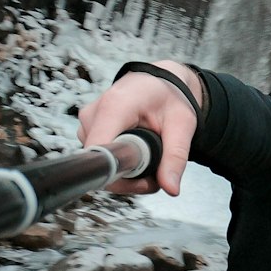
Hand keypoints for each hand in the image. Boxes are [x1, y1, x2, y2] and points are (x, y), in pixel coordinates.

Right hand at [76, 60, 200, 195]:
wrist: (161, 81)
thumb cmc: (169, 95)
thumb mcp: (182, 124)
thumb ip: (176, 157)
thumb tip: (171, 189)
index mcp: (115, 106)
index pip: (100, 150)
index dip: (117, 173)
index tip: (141, 180)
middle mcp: (94, 114)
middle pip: (102, 163)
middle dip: (130, 177)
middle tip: (157, 171)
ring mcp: (88, 122)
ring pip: (101, 164)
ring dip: (127, 172)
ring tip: (150, 160)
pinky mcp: (89, 129)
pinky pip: (101, 157)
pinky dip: (120, 164)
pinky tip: (138, 156)